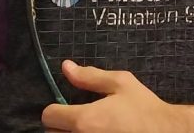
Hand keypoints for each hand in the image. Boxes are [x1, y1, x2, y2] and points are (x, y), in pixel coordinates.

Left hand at [41, 60, 193, 132]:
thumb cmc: (144, 109)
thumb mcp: (121, 84)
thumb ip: (90, 76)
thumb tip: (66, 67)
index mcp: (84, 120)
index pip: (49, 116)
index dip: (56, 109)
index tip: (67, 108)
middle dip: (62, 126)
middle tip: (79, 121)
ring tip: (88, 130)